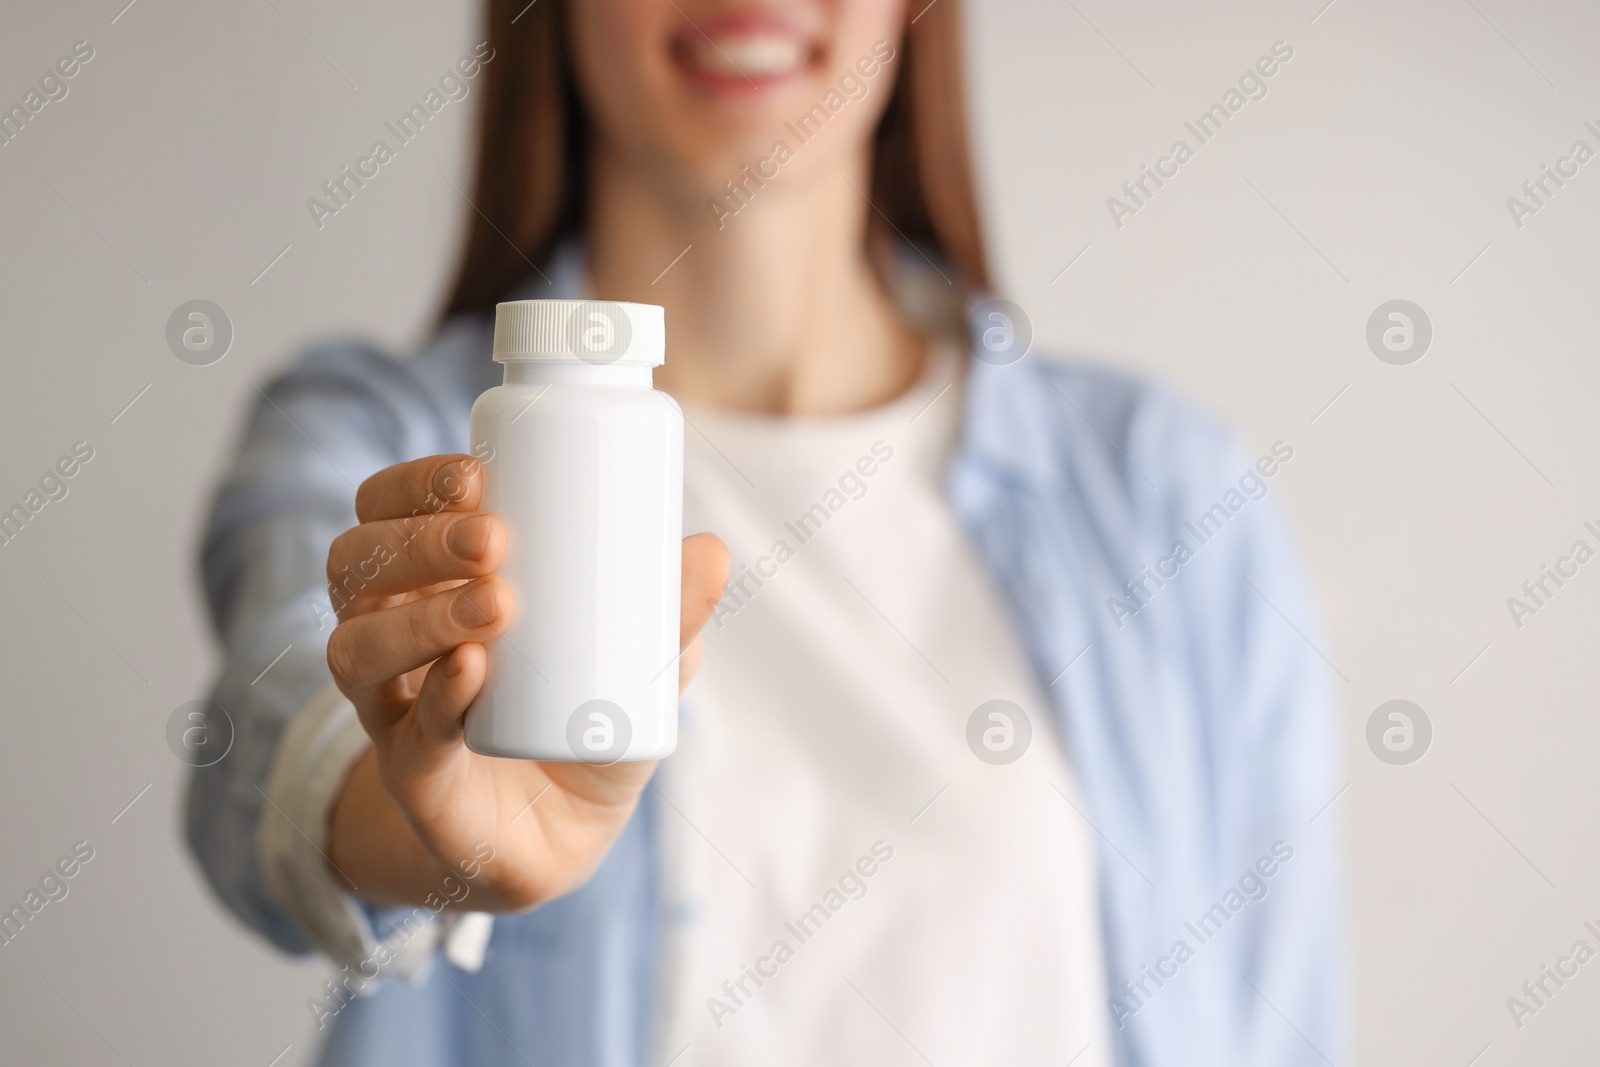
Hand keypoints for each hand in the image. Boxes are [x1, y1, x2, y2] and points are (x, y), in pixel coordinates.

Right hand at [323, 454, 726, 910]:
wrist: (560, 836)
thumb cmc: (583, 722)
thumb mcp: (637, 662)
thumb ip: (670, 612)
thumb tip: (712, 550)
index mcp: (430, 587)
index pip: (385, 514)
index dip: (413, 486)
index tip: (475, 473)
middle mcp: (392, 639)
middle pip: (357, 568)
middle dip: (417, 541)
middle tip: (493, 538)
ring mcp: (393, 711)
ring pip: (356, 649)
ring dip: (418, 617)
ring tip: (496, 603)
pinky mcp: (413, 779)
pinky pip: (405, 736)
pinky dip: (437, 700)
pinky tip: (470, 672)